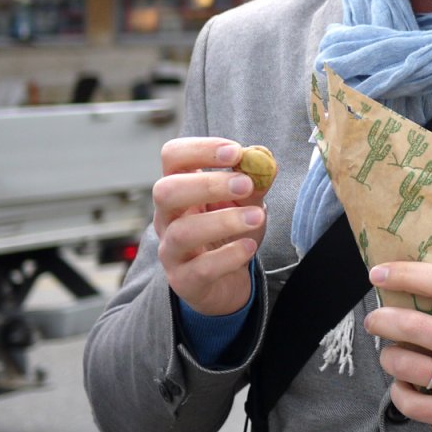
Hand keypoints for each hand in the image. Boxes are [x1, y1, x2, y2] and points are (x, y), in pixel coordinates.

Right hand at [152, 137, 266, 316]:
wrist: (228, 281)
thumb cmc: (232, 233)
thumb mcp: (247, 202)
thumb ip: (255, 181)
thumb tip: (265, 160)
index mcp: (181, 188)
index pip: (172, 156)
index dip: (200, 149)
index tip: (235, 152)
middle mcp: (167, 217)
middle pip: (166, 191)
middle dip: (208, 184)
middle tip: (245, 184)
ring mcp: (171, 250)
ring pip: (183, 232)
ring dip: (224, 220)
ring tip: (257, 216)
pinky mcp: (184, 280)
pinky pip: (201, 268)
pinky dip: (229, 255)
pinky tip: (250, 246)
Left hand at [364, 261, 431, 431]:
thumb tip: (410, 292)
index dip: (405, 274)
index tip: (379, 272)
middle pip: (411, 325)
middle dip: (381, 319)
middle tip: (376, 320)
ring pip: (402, 364)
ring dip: (388, 357)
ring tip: (393, 355)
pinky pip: (408, 402)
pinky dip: (398, 391)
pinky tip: (405, 385)